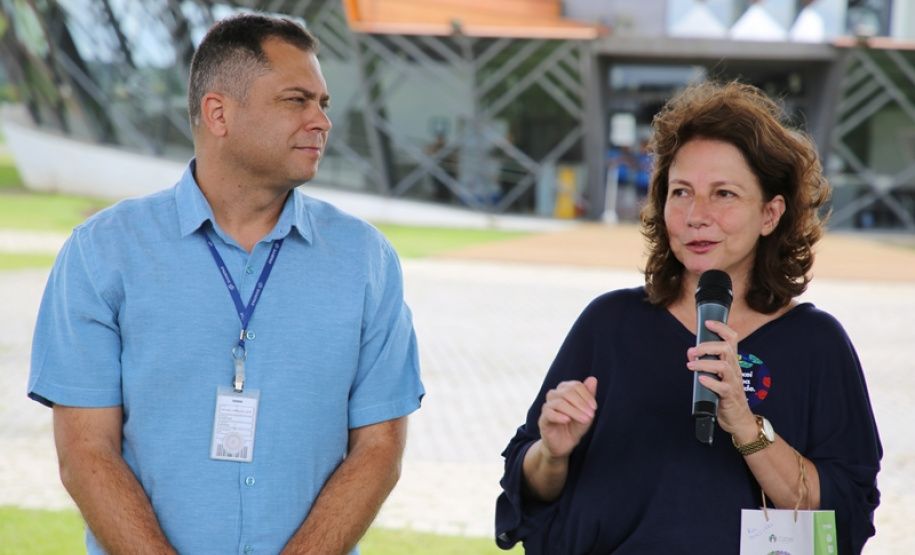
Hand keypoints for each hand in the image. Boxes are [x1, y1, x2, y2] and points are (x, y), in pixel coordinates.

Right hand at [537, 377, 597, 459]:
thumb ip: (589, 395)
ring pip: (559, 403)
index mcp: (564, 390)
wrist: (566, 443)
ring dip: (574, 411)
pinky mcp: (543, 419)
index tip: (594, 407)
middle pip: (567, 392)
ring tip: (584, 420)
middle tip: (591, 415)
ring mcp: (547, 407)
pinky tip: (567, 420)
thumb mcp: (586, 411)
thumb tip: (592, 379)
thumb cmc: (576, 425)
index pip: (575, 385)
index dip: (586, 395)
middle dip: (581, 403)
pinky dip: (559, 416)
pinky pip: (549, 413)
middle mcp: (554, 395)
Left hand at [686, 320, 755, 436]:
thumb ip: (709, 364)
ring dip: (704, 363)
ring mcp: (733, 383)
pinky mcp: (729, 397)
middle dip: (706, 346)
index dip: (721, 328)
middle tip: (692, 352)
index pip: (732, 339)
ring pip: (722, 366)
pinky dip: (709, 382)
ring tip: (691, 365)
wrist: (739, 420)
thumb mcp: (720, 376)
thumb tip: (691, 353)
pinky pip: (721, 387)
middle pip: (725, 349)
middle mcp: (734, 370)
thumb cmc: (727, 396)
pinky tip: (700, 379)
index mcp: (732, 363)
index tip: (708, 324)